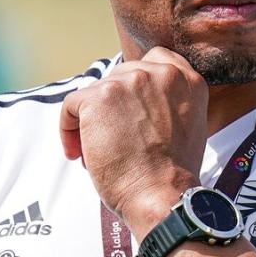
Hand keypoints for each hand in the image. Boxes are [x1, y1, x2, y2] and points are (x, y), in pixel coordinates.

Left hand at [60, 47, 207, 233]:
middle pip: (120, 77)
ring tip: (97, 153)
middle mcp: (160, 73)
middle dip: (112, 108)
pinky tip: (79, 155)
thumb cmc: (170, 175)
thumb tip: (134, 102)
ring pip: (95, 93)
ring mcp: (128, 81)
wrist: (161, 196)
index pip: (154, 60)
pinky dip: (68, 131)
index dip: (134, 86)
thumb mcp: (186, 125)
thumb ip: (167, 102)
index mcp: (186, 79)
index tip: (127, 111)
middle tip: (113, 140)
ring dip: (91, 122)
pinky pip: (71, 106)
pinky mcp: (99, 97)